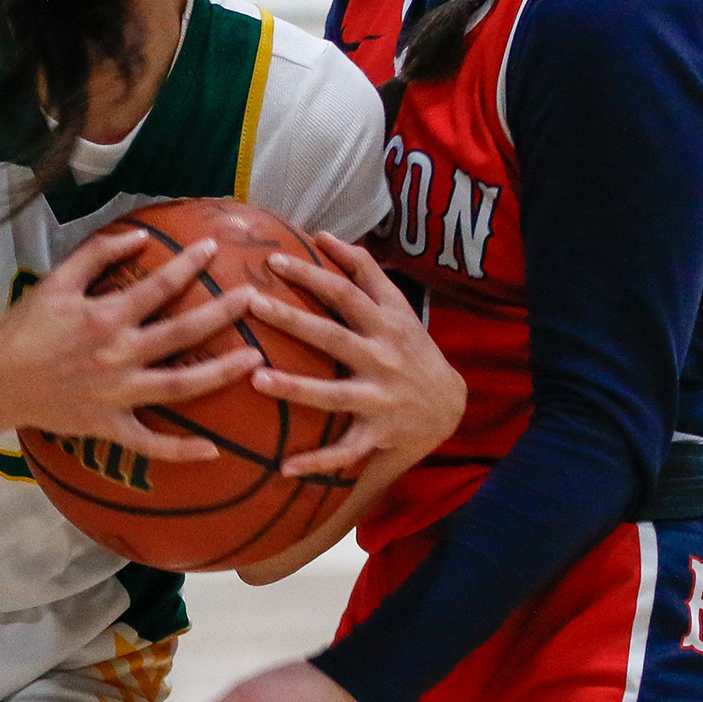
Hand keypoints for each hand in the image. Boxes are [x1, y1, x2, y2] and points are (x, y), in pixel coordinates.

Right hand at [0, 231, 261, 464]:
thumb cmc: (22, 328)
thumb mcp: (56, 281)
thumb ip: (98, 254)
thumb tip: (140, 236)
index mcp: (106, 316)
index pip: (160, 285)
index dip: (190, 264)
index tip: (214, 248)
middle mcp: (119, 354)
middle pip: (183, 333)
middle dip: (223, 312)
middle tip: (254, 298)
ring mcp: (117, 395)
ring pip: (180, 385)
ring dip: (220, 373)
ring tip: (254, 359)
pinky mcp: (108, 427)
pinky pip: (150, 443)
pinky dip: (181, 450)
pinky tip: (213, 450)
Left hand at [241, 236, 463, 477]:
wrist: (449, 405)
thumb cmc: (410, 347)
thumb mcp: (397, 305)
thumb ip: (363, 269)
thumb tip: (323, 234)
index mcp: (386, 323)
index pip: (345, 292)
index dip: (311, 274)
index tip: (273, 260)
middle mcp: (383, 358)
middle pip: (333, 336)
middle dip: (293, 319)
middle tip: (252, 304)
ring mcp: (380, 398)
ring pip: (334, 395)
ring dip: (296, 388)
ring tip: (256, 380)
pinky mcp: (377, 434)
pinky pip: (344, 452)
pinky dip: (317, 462)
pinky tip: (282, 467)